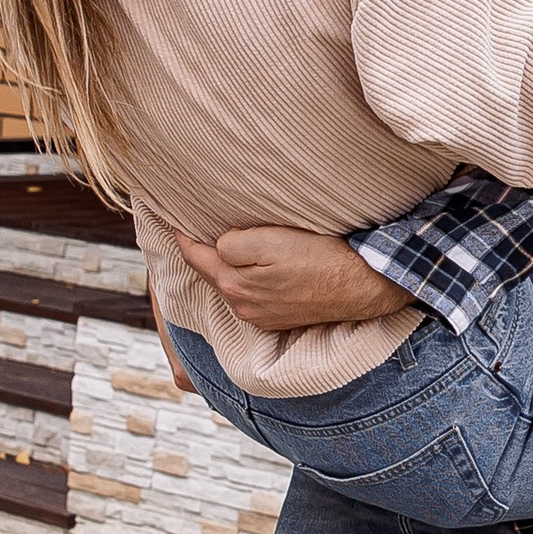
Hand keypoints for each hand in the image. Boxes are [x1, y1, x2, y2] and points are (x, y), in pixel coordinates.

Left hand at [175, 226, 399, 330]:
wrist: (365, 285)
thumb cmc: (322, 257)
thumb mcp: (271, 240)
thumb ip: (233, 244)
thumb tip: (218, 244)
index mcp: (234, 285)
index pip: (194, 255)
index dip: (179, 233)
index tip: (167, 215)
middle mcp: (243, 306)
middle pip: (211, 271)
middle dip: (201, 250)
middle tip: (190, 224)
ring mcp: (261, 316)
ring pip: (232, 283)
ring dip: (227, 265)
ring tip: (225, 242)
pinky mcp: (280, 318)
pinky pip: (252, 294)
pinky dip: (248, 278)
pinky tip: (259, 265)